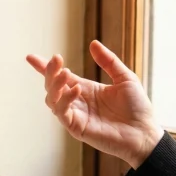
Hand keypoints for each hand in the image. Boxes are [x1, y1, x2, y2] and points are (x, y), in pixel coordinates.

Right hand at [27, 40, 163, 168]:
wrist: (145, 132)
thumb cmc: (137, 107)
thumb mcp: (125, 78)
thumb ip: (108, 61)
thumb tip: (93, 43)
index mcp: (85, 90)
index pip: (60, 77)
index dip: (44, 68)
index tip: (31, 57)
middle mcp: (77, 102)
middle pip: (52, 86)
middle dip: (49, 72)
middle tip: (56, 60)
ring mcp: (76, 116)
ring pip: (52, 99)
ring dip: (55, 85)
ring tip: (66, 73)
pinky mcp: (77, 128)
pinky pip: (63, 113)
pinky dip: (65, 100)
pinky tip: (77, 90)